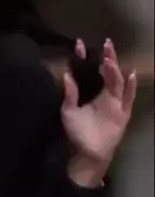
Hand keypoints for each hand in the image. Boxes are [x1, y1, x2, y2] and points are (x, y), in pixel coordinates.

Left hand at [61, 39, 136, 162]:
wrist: (88, 153)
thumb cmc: (78, 133)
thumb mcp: (68, 112)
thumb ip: (69, 94)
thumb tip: (66, 75)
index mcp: (93, 92)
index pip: (90, 70)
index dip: (86, 58)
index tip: (79, 44)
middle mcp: (106, 94)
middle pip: (108, 72)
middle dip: (107, 57)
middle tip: (105, 43)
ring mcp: (116, 102)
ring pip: (118, 82)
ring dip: (114, 70)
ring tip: (109, 59)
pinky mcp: (122, 112)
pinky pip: (128, 97)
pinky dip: (130, 86)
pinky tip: (129, 75)